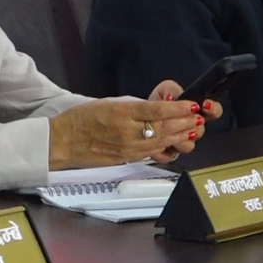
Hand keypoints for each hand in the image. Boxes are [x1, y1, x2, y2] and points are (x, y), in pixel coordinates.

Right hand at [48, 89, 208, 169]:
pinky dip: (168, 146)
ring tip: (194, 128)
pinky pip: (152, 152)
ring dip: (182, 134)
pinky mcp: (127, 158)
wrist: (62, 142)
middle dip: (185, 121)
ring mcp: (128, 148)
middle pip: (164, 126)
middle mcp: (127, 132)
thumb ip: (133, 107)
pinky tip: (177, 142)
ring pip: (162, 141)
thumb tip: (156, 109)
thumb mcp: (107, 103)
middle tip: (199, 116)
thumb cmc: (79, 120)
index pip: (157, 110)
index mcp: (121, 113)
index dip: (178, 108)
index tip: (191, 104)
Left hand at [145, 80, 224, 159]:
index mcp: (196, 112)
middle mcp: (192, 128)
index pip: (215, 111)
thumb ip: (171, 89)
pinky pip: (170, 156)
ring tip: (165, 131)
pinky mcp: (169, 154)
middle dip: (189, 124)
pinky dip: (161, 150)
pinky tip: (154, 142)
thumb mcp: (164, 90)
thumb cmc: (157, 104)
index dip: (213, 109)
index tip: (205, 105)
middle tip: (180, 118)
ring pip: (188, 145)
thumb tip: (172, 97)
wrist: (142, 118)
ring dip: (177, 138)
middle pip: (201, 131)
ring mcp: (182, 142)